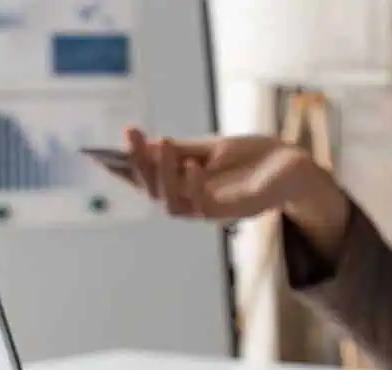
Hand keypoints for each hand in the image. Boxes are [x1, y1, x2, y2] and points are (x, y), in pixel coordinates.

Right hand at [121, 127, 348, 254]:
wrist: (292, 165)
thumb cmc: (253, 157)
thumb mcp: (212, 147)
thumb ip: (182, 150)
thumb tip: (147, 145)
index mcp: (186, 184)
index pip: (148, 180)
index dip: (124, 170)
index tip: (99, 154)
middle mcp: (193, 200)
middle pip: (152, 192)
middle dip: (137, 164)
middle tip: (131, 134)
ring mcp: (210, 209)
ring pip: (170, 203)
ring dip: (163, 173)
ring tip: (165, 142)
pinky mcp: (229, 213)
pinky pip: (200, 205)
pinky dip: (192, 183)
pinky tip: (192, 163)